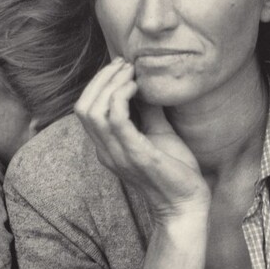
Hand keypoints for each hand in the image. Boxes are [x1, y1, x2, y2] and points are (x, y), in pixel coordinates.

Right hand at [75, 58, 209, 220]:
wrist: (186, 204)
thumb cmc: (174, 171)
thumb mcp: (158, 133)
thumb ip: (148, 111)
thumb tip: (147, 83)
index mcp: (107, 147)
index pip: (85, 110)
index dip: (98, 83)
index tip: (121, 67)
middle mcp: (106, 151)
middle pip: (83, 107)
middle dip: (101, 79)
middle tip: (125, 64)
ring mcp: (118, 154)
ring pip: (93, 111)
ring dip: (110, 84)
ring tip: (131, 73)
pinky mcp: (136, 155)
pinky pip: (116, 120)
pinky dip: (121, 97)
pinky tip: (137, 88)